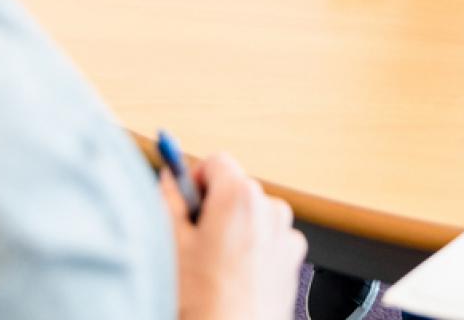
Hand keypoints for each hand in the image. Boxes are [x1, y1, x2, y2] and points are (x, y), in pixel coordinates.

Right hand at [161, 153, 305, 319]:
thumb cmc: (204, 300)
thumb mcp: (172, 243)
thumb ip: (169, 199)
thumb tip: (172, 178)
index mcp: (240, 197)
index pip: (217, 162)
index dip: (196, 179)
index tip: (185, 199)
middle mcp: (271, 209)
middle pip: (236, 189)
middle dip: (214, 207)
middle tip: (194, 240)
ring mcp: (286, 235)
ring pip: (253, 215)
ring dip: (234, 229)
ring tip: (214, 264)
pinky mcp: (293, 258)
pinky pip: (269, 239)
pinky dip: (252, 249)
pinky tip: (234, 275)